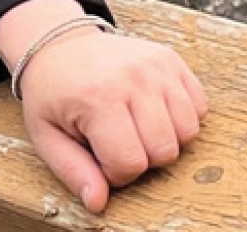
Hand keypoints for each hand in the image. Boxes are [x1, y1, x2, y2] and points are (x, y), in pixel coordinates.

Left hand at [0, 0, 207, 214]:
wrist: (58, 44)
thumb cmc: (53, 93)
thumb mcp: (46, 133)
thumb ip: (72, 171)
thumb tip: (98, 202)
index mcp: (97, 97)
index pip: (130, 163)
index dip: (115, 172)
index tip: (98, 153)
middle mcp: (132, 77)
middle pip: (165, 151)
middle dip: (141, 157)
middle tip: (116, 137)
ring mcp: (154, 65)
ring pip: (188, 132)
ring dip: (164, 138)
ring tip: (135, 124)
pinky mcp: (169, 58)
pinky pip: (199, 106)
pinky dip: (181, 116)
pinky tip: (153, 109)